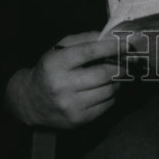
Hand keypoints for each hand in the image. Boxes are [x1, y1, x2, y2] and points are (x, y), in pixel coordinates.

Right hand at [4, 32, 122, 127]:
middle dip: (120, 66)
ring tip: (116, 75)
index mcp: (57, 63)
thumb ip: (84, 39)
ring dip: (118, 81)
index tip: (127, 44)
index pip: (90, 52)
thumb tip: (110, 38)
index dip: (112, 47)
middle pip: (103, 74)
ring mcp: (70, 105)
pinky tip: (106, 89)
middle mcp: (62, 85)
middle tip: (128, 62)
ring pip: (108, 91)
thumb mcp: (60, 48)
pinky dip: (112, 96)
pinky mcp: (78, 120)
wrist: (30, 101)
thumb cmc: (50, 69)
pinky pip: (106, 106)